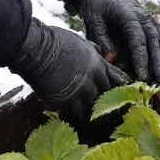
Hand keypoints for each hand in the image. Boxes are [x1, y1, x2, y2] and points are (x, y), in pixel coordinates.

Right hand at [9, 20, 128, 122]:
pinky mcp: (66, 101)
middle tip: (105, 111)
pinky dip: (71, 116)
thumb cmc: (55, 40)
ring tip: (87, 118)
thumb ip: (90, 49)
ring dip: (89, 112)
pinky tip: (69, 117)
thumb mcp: (79, 41)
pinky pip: (73, 115)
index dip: (120, 87)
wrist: (38, 49)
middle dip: (106, 103)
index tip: (121, 93)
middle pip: (107, 96)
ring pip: (92, 109)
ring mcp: (81, 91)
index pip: (118, 79)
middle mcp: (94, 79)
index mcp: (98, 64)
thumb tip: (97, 49)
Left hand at [77, 0, 159, 83]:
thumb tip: (112, 58)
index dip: (141, 60)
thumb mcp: (93, 20)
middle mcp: (145, 18)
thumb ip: (102, 39)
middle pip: (154, 43)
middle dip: (157, 64)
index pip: (138, 41)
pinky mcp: (152, 25)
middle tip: (158, 82)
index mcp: (130, 16)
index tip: (142, 77)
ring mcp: (150, 21)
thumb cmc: (97, 6)